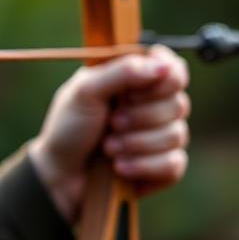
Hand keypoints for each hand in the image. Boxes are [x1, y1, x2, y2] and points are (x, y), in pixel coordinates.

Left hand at [26, 46, 190, 223]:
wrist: (60, 174)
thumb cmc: (69, 127)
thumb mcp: (85, 91)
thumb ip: (122, 72)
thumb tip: (163, 66)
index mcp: (135, 78)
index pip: (173, 67)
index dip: (164, 79)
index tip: (133, 93)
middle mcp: (153, 104)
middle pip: (178, 102)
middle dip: (141, 117)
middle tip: (111, 123)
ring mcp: (161, 135)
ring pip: (177, 134)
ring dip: (137, 143)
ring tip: (107, 148)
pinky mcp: (164, 166)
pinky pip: (174, 164)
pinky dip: (143, 166)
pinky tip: (120, 168)